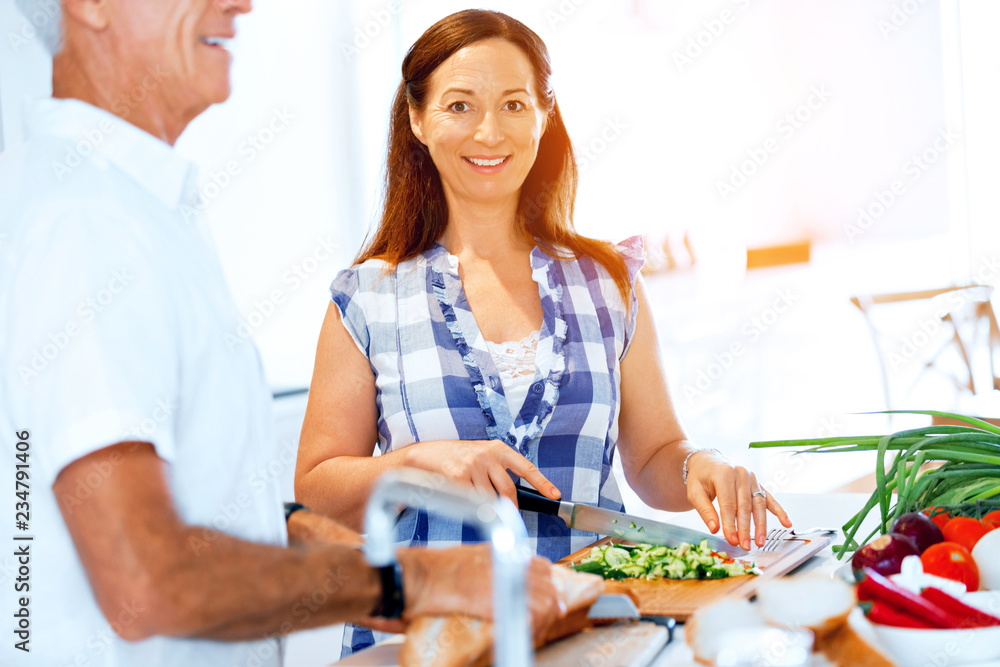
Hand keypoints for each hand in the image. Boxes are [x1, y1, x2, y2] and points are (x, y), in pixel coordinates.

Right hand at [398, 544, 564, 639]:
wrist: (409, 575)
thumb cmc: (426, 570)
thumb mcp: (461, 559)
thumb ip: (481, 568)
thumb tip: (489, 584)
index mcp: (494, 550)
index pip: (537, 563)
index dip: (547, 583)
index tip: (550, 598)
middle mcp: (501, 560)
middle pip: (546, 581)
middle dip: (551, 602)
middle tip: (548, 619)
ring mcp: (498, 578)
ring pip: (542, 599)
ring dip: (542, 619)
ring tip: (535, 632)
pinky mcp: (491, 598)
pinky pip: (525, 614)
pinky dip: (529, 627)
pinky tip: (524, 635)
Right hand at [402, 439, 560, 507]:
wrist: (423, 456)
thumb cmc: (453, 458)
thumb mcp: (479, 456)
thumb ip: (497, 470)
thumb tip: (513, 495)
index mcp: (496, 448)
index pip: (526, 467)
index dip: (542, 482)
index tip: (554, 494)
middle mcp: (486, 455)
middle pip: (508, 490)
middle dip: (510, 507)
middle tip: (508, 515)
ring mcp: (472, 466)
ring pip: (489, 499)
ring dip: (485, 505)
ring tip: (472, 497)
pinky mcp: (458, 478)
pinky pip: (473, 501)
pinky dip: (470, 504)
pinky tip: (460, 495)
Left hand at [684, 450, 791, 550]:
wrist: (708, 461)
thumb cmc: (700, 478)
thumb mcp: (694, 492)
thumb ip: (705, 510)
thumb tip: (714, 529)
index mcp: (723, 474)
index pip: (728, 504)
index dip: (731, 524)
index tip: (732, 540)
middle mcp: (740, 474)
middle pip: (745, 506)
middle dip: (745, 528)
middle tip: (744, 546)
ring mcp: (751, 478)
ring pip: (758, 504)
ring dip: (761, 525)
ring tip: (761, 542)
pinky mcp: (758, 483)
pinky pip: (769, 498)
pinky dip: (779, 511)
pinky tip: (786, 523)